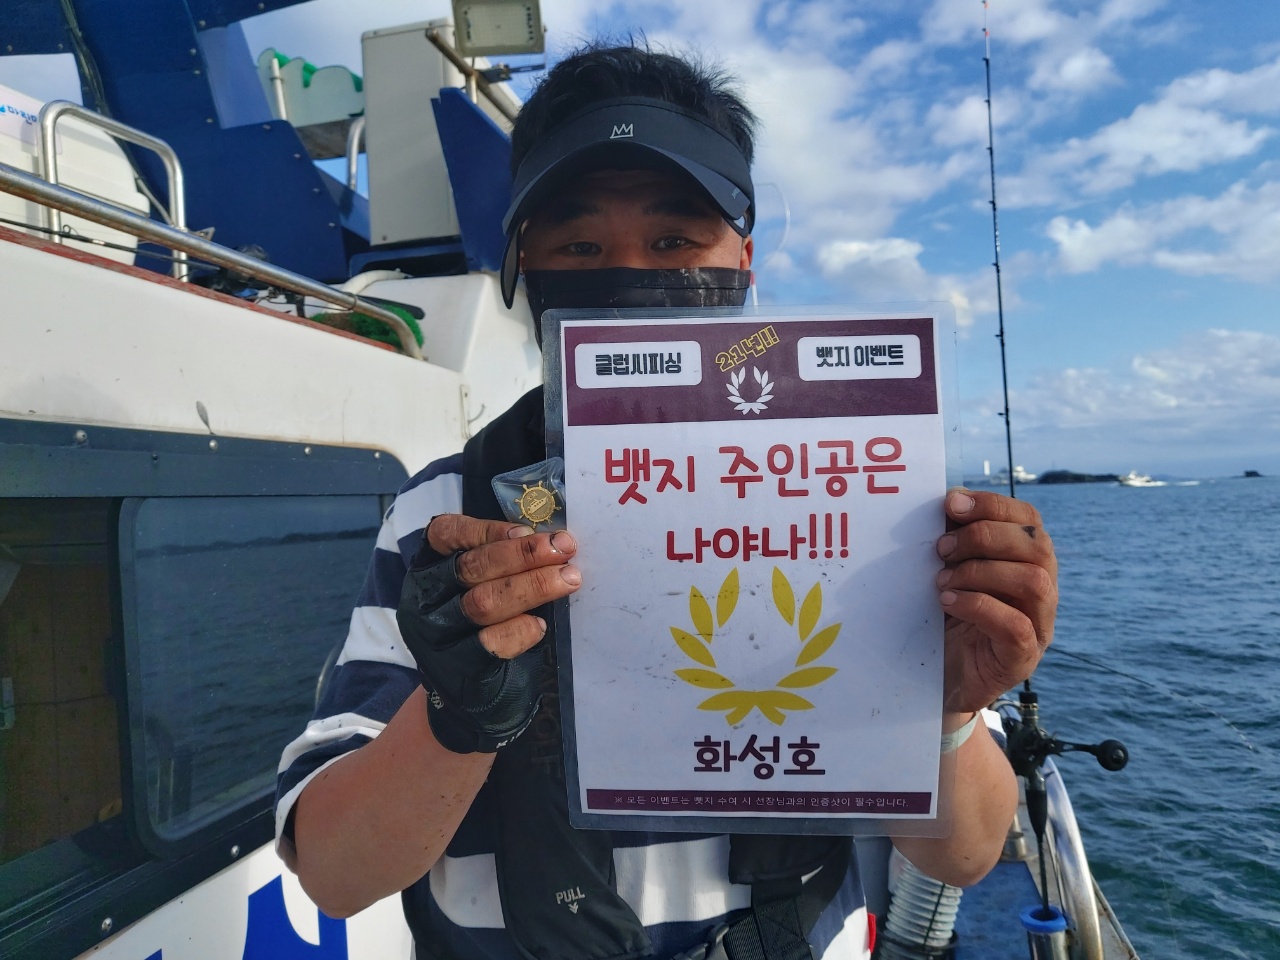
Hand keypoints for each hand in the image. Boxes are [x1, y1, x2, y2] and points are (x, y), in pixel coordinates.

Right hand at [396, 515, 581, 752]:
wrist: (473, 705)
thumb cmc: (485, 632)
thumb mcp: (484, 589)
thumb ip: (504, 565)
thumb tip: (554, 539)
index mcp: (428, 569)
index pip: (445, 534)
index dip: (487, 528)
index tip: (529, 530)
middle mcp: (425, 600)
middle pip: (472, 567)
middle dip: (523, 554)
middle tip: (564, 547)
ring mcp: (437, 637)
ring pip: (484, 602)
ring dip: (532, 586)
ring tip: (570, 578)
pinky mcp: (457, 670)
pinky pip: (491, 644)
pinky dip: (520, 630)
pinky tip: (541, 625)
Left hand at [935, 489, 1056, 713]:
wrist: (941, 679)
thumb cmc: (946, 618)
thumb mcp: (948, 571)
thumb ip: (953, 538)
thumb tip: (947, 499)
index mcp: (1026, 561)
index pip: (1028, 518)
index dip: (993, 504)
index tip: (951, 503)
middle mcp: (1042, 590)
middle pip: (1038, 545)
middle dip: (985, 536)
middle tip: (941, 549)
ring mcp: (1038, 625)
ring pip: (1034, 581)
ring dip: (981, 572)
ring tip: (942, 581)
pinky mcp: (1023, 658)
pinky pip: (1016, 626)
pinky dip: (978, 606)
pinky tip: (947, 602)